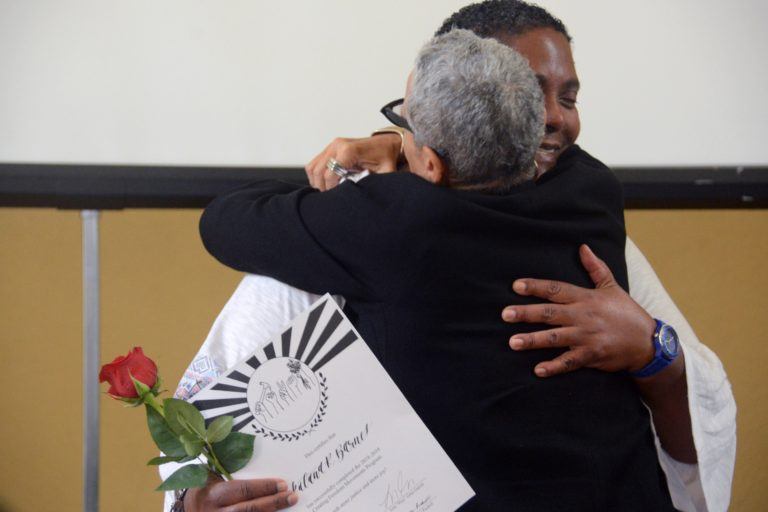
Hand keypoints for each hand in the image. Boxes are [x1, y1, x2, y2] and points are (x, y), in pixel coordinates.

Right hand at [184, 475, 297, 511]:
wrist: (187, 511)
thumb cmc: (204, 488)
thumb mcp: (209, 476)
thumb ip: (225, 465)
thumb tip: (250, 444)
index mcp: (214, 493)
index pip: (242, 490)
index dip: (263, 488)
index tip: (282, 483)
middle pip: (249, 509)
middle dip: (273, 502)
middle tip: (292, 495)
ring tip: (289, 504)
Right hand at [304, 134, 400, 190]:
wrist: (386, 144)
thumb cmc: (386, 157)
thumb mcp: (385, 172)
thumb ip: (375, 183)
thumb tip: (364, 197)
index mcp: (349, 150)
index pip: (329, 174)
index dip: (331, 189)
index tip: (337, 197)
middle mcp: (338, 145)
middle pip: (318, 171)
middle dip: (322, 187)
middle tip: (332, 197)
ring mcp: (333, 145)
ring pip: (313, 167)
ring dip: (317, 181)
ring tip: (328, 190)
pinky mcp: (330, 147)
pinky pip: (314, 163)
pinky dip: (316, 175)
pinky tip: (327, 183)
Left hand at [502, 244, 655, 377]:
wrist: (648, 342)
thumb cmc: (627, 312)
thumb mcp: (612, 287)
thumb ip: (595, 268)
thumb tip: (583, 247)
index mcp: (586, 298)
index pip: (557, 289)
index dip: (536, 286)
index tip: (516, 285)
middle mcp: (584, 316)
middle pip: (550, 313)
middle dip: (526, 314)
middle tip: (505, 314)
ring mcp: (588, 336)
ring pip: (556, 338)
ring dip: (534, 340)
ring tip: (513, 342)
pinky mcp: (592, 355)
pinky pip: (570, 362)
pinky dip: (554, 367)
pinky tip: (538, 370)